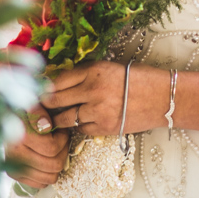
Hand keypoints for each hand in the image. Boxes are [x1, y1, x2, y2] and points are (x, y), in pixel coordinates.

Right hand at [8, 107, 70, 189]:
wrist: (5, 119)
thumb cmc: (24, 111)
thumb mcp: (31, 104)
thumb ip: (38, 112)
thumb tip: (46, 126)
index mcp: (20, 137)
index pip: (52, 148)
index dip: (62, 138)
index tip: (60, 129)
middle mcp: (15, 156)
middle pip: (54, 165)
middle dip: (63, 151)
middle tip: (60, 139)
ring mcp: (15, 168)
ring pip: (51, 177)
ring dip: (57, 162)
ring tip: (53, 148)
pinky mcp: (15, 176)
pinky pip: (42, 184)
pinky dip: (48, 173)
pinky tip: (45, 158)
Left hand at [42, 61, 166, 135]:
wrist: (162, 97)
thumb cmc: (136, 78)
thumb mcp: (108, 68)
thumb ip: (84, 74)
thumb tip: (56, 83)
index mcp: (93, 71)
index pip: (56, 81)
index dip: (43, 88)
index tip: (36, 91)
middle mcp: (92, 90)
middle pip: (55, 101)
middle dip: (45, 105)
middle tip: (38, 106)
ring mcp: (97, 112)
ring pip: (65, 119)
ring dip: (60, 118)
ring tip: (58, 116)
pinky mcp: (104, 128)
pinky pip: (80, 129)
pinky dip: (79, 126)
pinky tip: (84, 120)